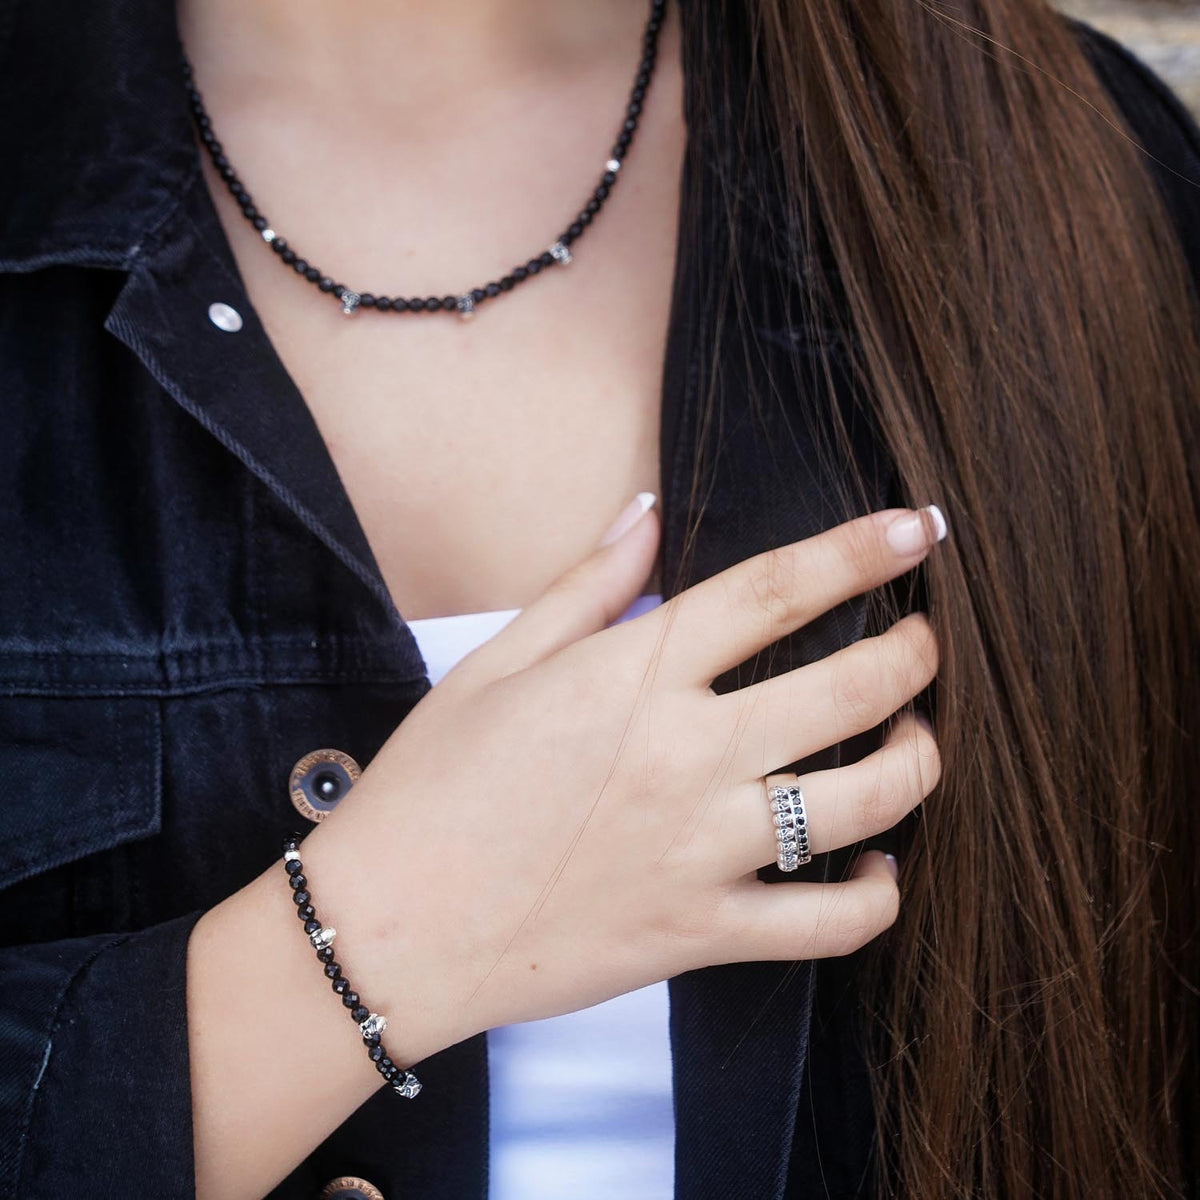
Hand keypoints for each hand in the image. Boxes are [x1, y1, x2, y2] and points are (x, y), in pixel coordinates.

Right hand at [301, 499, 943, 1063]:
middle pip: (848, 689)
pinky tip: (876, 867)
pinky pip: (829, 925)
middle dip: (912, 653)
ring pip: (866, 802)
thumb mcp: (495, 666)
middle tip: (924, 638)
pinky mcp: (703, 935)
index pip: (773, 593)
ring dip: (916, 760)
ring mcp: (703, 852)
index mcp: (633, 678)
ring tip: (911, 737)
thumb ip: (584, 584)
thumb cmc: (430, 787)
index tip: (914, 530)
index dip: (857, 551)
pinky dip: (876, 897)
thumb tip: (645, 511)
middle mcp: (685, 757)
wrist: (389, 929)